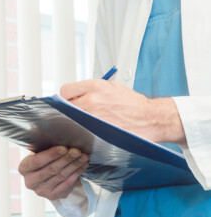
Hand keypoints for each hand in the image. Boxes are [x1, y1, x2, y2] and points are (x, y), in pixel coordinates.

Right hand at [18, 146, 88, 200]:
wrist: (45, 176)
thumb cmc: (44, 160)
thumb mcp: (40, 152)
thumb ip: (47, 149)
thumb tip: (63, 141)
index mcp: (24, 169)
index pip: (37, 162)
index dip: (51, 155)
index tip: (64, 148)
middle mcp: (30, 182)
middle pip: (51, 169)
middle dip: (66, 159)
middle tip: (77, 151)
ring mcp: (41, 191)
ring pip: (61, 176)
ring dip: (74, 165)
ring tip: (83, 156)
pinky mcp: (52, 196)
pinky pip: (67, 184)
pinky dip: (77, 173)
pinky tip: (83, 165)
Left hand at [60, 79, 183, 143]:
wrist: (150, 118)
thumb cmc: (134, 104)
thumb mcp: (113, 87)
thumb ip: (94, 89)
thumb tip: (79, 93)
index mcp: (96, 86)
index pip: (66, 90)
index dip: (68, 97)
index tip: (71, 101)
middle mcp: (92, 99)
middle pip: (66, 106)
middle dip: (71, 109)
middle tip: (79, 113)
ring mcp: (93, 116)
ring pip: (72, 119)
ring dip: (77, 120)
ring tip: (88, 120)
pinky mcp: (96, 130)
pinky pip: (81, 129)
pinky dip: (84, 129)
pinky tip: (93, 128)